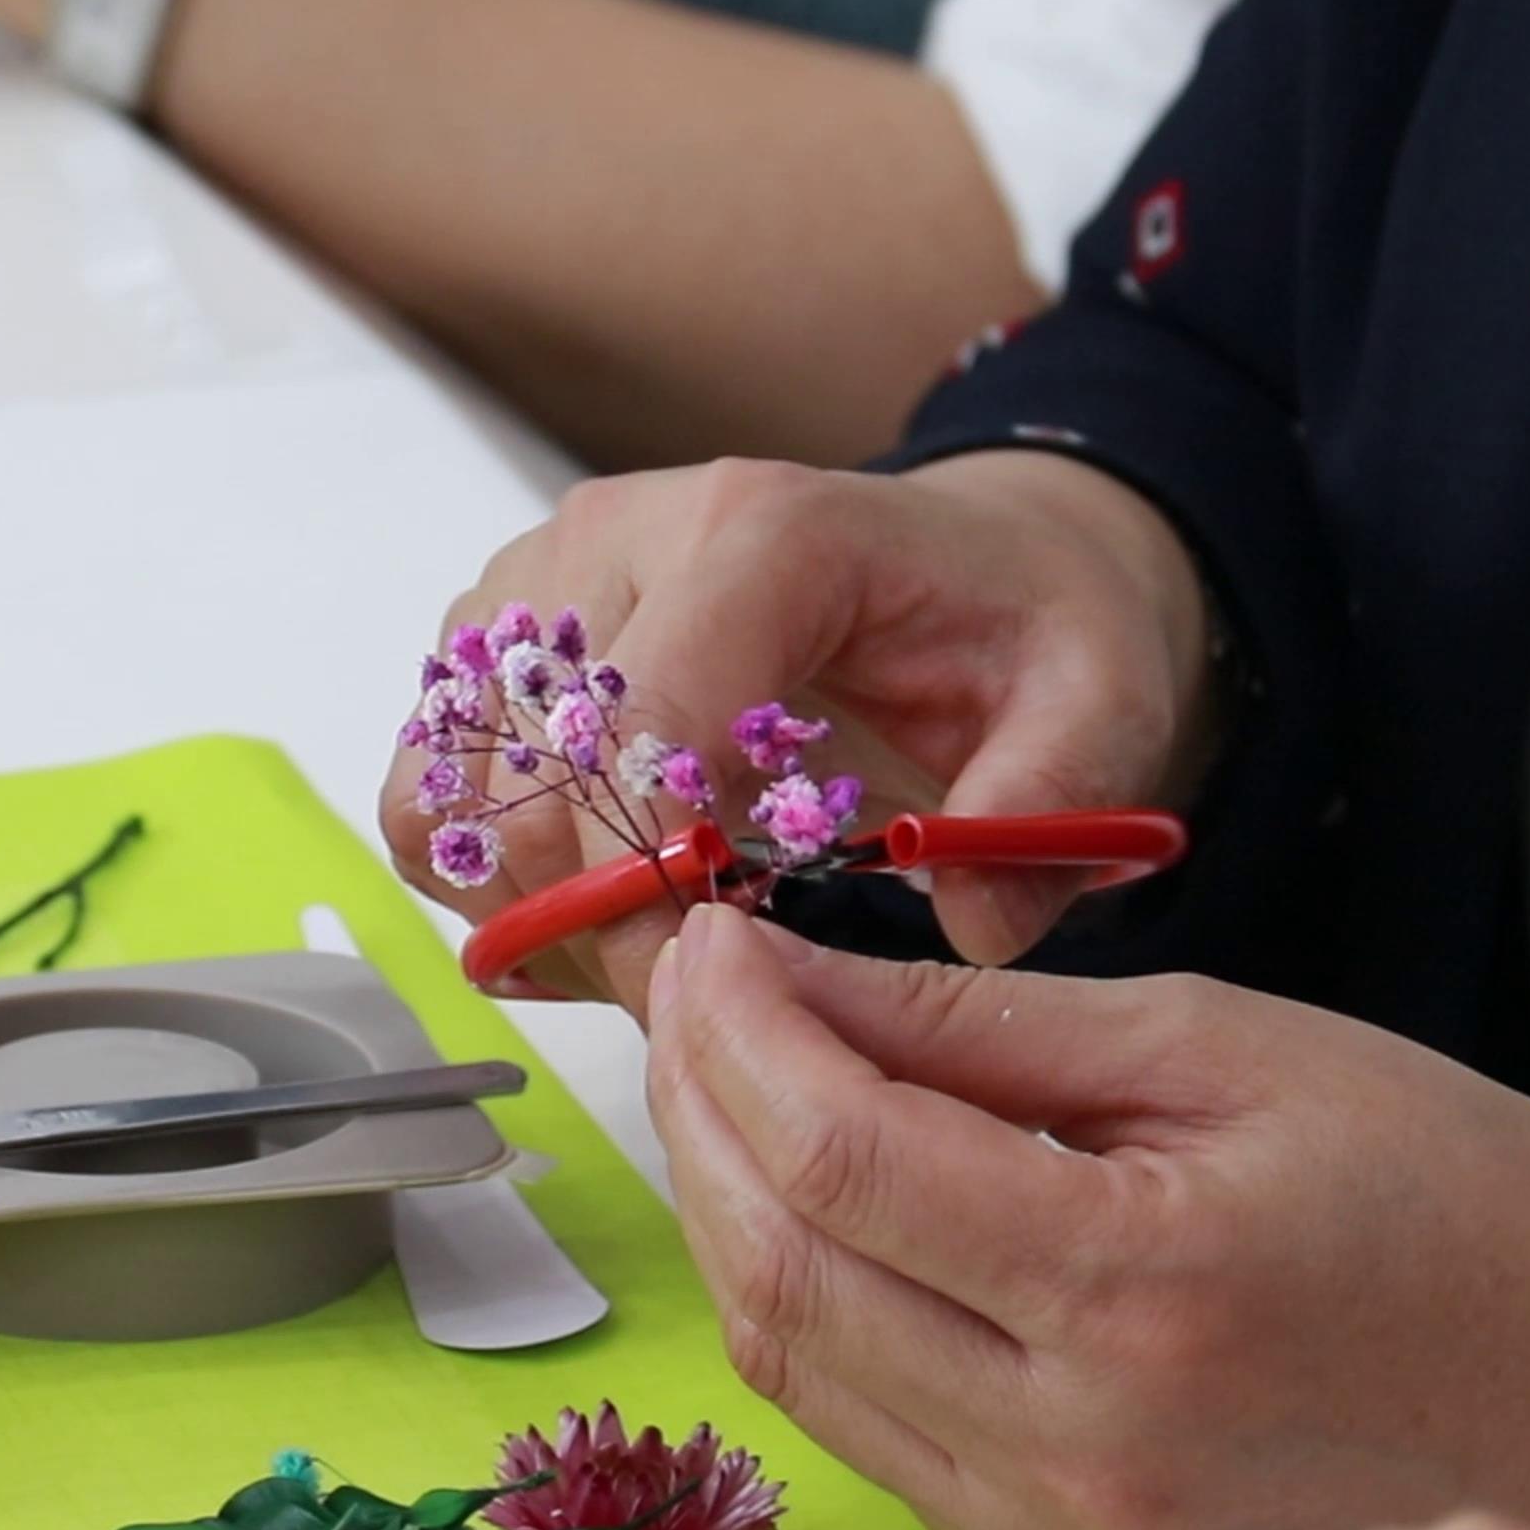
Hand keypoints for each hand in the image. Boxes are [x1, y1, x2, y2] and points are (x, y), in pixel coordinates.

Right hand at [380, 451, 1213, 1010]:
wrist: (970, 559)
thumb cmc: (1021, 628)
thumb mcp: (1101, 701)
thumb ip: (1049, 807)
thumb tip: (974, 924)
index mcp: (761, 535)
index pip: (631, 729)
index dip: (650, 885)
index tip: (721, 985)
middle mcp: (616, 538)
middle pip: (522, 775)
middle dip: (590, 919)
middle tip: (693, 994)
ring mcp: (534, 583)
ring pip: (448, 788)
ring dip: (525, 902)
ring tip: (647, 940)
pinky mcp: (492, 634)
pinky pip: (428, 785)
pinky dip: (485, 871)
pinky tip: (596, 898)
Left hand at [641, 906, 1529, 1529]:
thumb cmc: (1451, 1193)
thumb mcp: (1224, 1046)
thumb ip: (979, 1027)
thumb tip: (781, 976)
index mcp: (1141, 1290)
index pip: (841, 1159)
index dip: (739, 1037)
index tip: (708, 944)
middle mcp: (1083, 1451)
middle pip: (784, 1270)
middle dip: (700, 1113)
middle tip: (693, 1001)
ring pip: (793, 1366)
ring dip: (726, 1213)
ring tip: (724, 1085)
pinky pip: (868, 1438)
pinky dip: (809, 1312)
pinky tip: (809, 1210)